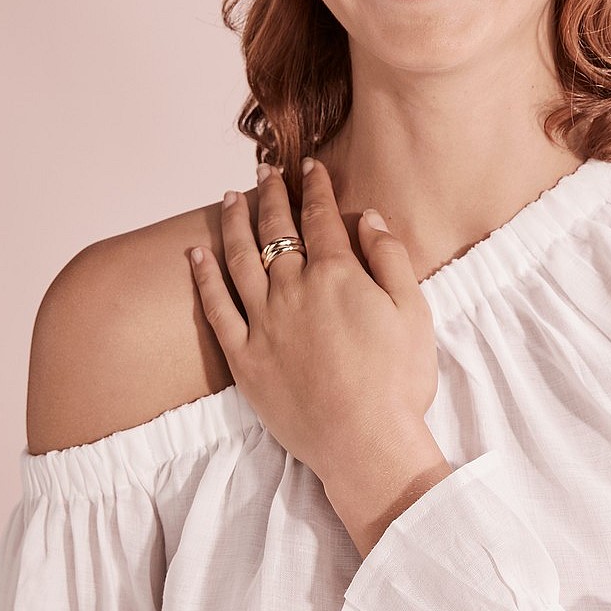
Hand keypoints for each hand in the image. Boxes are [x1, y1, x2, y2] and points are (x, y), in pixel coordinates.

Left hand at [188, 159, 445, 542]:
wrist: (365, 443)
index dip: (316, 188)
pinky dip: (204, 278)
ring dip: (234, 223)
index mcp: (338, 275)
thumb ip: (390, 258)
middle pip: (276, 230)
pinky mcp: (244, 357)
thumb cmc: (399, 381)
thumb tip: (370, 218)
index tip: (310, 167)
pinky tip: (196, 255)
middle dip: (271, 195)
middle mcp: (294, 290)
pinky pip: (216, 308)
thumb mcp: (414, 312)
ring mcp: (264, 323)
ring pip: (241, 259)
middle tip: (265, 173)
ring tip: (230, 198)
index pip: (322, 218)